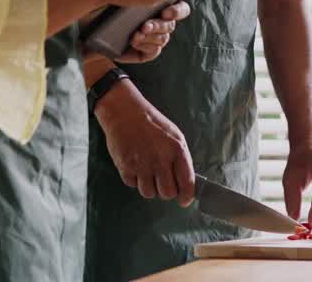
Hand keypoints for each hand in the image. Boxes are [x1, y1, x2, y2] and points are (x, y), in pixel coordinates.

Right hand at [94, 80, 195, 206]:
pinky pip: (132, 185)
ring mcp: (142, 164)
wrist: (124, 112)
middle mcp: (160, 158)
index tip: (184, 200)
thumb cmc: (151, 123)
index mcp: (176, 149)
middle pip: (167, 193)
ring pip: (149, 193)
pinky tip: (135, 165)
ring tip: (147, 171)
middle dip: (165, 191)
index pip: (186, 182)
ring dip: (149, 186)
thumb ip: (180, 159)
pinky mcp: (125, 166)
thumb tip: (185, 182)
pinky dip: (134, 179)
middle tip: (161, 181)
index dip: (187, 196)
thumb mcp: (174, 135)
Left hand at [114, 1, 190, 63]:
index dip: (177, 11)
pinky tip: (135, 42)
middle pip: (170, 25)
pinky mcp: (148, 52)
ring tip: (136, 35)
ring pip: (163, 38)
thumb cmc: (109, 11)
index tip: (165, 12)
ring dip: (150, 36)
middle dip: (158, 26)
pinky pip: (154, 50)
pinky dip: (145, 46)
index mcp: (161, 8)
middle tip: (145, 26)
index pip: (181, 9)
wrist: (97, 32)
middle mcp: (161, 24)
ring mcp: (156, 39)